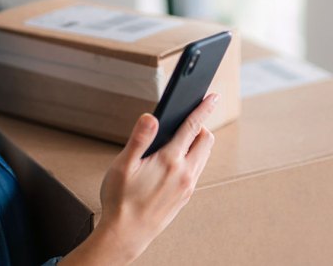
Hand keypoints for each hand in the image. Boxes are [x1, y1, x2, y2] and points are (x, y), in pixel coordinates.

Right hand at [59, 93, 218, 265]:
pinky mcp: (186, 197)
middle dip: (200, 126)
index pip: (192, 127)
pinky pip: (197, 170)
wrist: (126, 235)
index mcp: (170, 160)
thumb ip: (139, 139)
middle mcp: (185, 173)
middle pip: (206, 140)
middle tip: (187, 120)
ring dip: (197, 143)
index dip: (203, 108)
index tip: (212, 96)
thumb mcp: (123, 166)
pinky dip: (193, 159)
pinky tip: (176, 161)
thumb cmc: (120, 201)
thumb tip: (151, 117)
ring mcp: (188, 186)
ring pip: (204, 156)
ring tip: (181, 139)